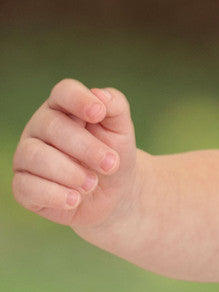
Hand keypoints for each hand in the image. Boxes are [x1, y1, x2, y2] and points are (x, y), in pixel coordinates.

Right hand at [12, 80, 137, 233]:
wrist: (113, 193)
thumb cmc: (113, 154)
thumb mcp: (121, 130)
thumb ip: (115, 107)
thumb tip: (100, 96)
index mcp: (64, 108)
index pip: (63, 92)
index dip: (79, 100)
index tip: (99, 114)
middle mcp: (40, 128)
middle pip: (51, 126)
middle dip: (85, 147)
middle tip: (111, 164)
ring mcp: (27, 156)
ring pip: (35, 156)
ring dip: (69, 172)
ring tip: (92, 184)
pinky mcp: (22, 186)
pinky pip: (26, 187)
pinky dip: (55, 195)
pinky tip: (75, 199)